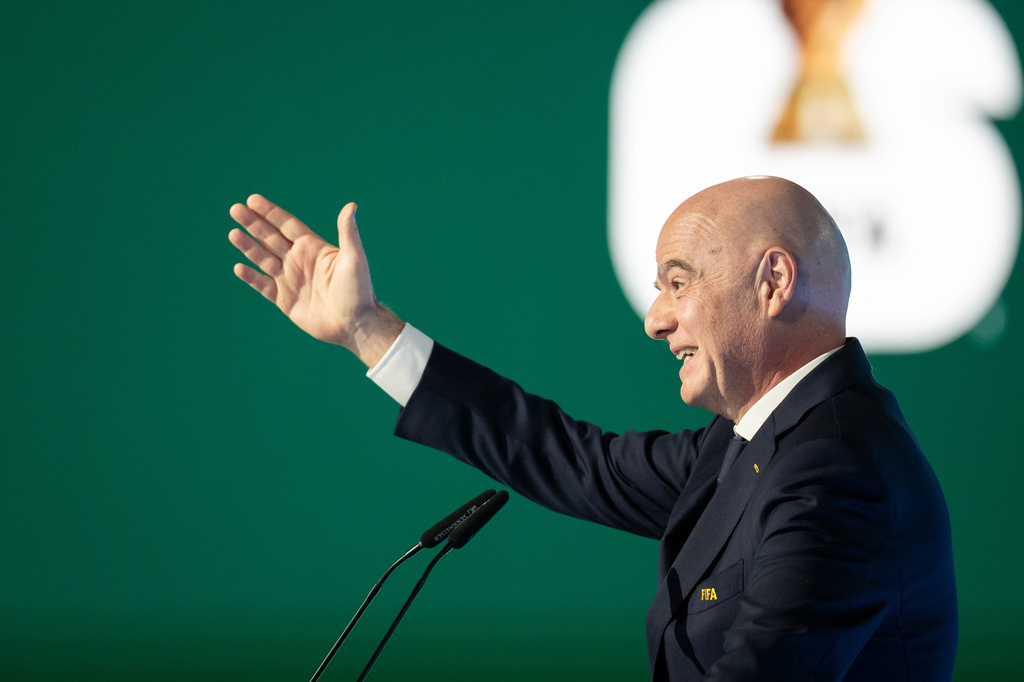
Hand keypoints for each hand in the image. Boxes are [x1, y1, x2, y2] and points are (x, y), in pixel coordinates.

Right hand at [228, 194, 403, 366]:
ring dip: (248, 246)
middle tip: (235, 209)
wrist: (355, 325)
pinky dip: (251, 277)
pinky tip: (239, 267)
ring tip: (232, 233)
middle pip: (270, 237)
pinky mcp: (285, 300)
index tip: (252, 200)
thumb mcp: (354, 258)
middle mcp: (299, 260)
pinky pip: (263, 286)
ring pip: (263, 259)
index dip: (270, 212)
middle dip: (253, 224)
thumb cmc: (358, 291)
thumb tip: (351, 206)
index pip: (287, 225)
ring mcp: (290, 280)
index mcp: (313, 248)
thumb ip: (347, 232)